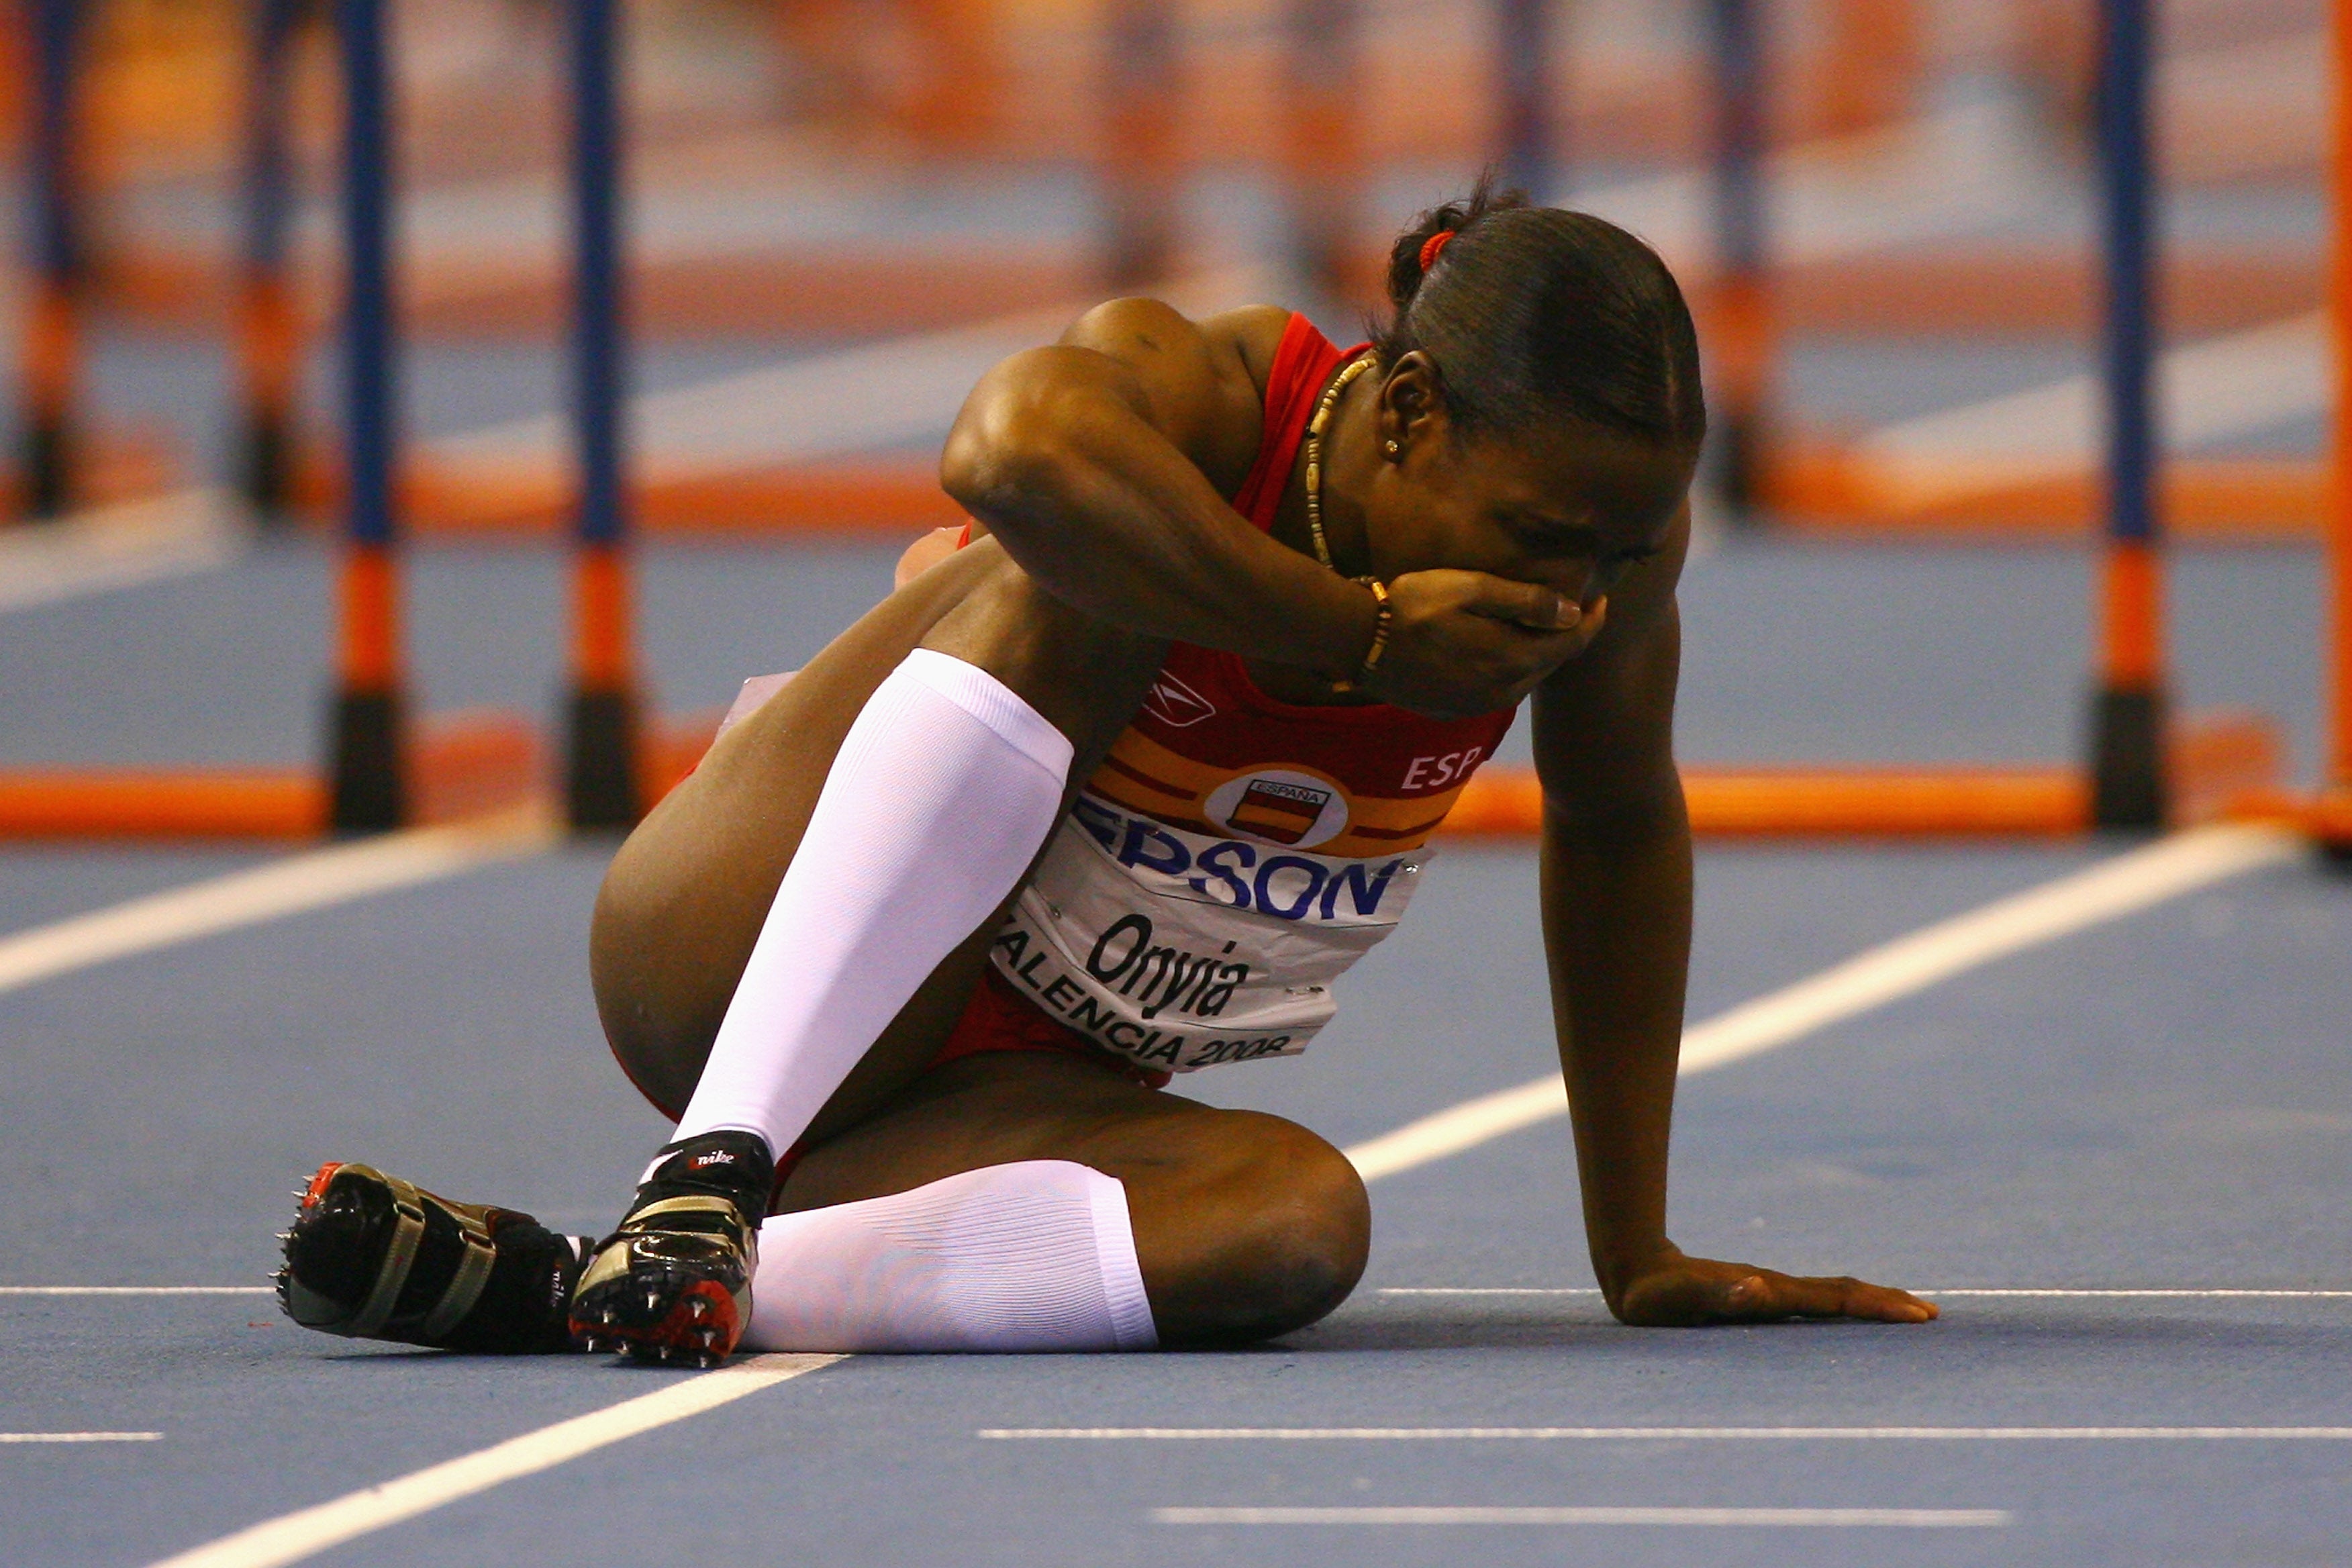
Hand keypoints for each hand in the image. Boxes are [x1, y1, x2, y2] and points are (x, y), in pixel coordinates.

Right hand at [1363, 570, 1605, 718]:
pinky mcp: (1457, 710)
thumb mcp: (1469, 588)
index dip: (1592, 619)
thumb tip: (1572, 612)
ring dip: (1536, 653)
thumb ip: (1524, 600)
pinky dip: (1509, 668)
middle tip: (1574, 607)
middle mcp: (1502, 691)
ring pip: (1525, 678)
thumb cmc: (1412, 604)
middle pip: (1551, 663)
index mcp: (1512, 659)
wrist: (1357, 641)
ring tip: (1538, 626)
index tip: (1601, 597)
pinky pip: (1498, 689)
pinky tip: (1498, 647)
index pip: (1572, 642)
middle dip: (1566, 636)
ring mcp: (1478, 705)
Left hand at [1608, 1246, 1938, 1326]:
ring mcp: (1771, 1293)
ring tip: (1908, 1313)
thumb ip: (1721, 1293)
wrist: (1635, 1271)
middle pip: (1843, 1294)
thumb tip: (1757, 1287)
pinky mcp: (1760, 1299)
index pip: (1835, 1300)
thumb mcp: (1685, 1298)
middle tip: (1932, 1316)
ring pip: (1832, 1297)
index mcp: (1770, 1293)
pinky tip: (1852, 1317)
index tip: (1917, 1314)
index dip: (1875, 1307)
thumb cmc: (1658, 1295)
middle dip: (1887, 1303)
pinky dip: (1844, 1308)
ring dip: (1871, 1304)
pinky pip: (1813, 1304)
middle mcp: (1777, 1290)